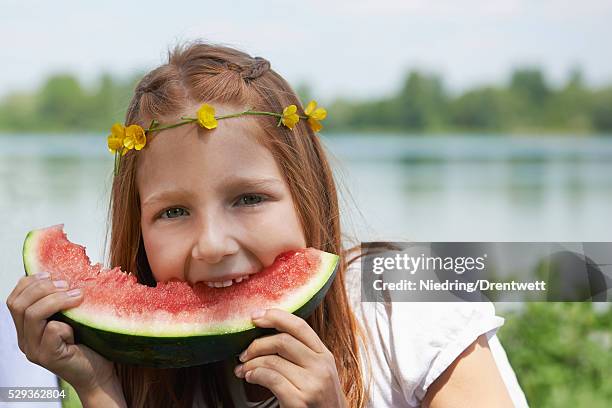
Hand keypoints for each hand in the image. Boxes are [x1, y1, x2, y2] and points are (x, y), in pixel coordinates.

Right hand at [5, 272, 122, 402]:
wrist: (98, 373)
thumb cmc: (88, 344)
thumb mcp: (71, 317)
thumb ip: (61, 302)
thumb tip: (64, 274)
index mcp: (26, 328)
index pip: (14, 299)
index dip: (30, 282)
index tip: (51, 273)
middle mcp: (25, 340)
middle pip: (18, 304)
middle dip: (43, 288)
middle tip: (67, 284)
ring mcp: (34, 350)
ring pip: (32, 314)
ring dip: (56, 300)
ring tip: (77, 296)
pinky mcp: (48, 357)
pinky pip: (52, 331)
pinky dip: (66, 324)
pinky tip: (78, 329)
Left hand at [234, 308, 346, 407]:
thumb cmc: (319, 401)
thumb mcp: (319, 372)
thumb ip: (302, 354)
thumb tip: (269, 334)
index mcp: (324, 355)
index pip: (299, 326)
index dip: (275, 316)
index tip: (256, 317)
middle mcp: (321, 366)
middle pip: (282, 340)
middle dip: (256, 345)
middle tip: (244, 353)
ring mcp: (312, 384)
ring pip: (272, 360)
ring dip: (251, 364)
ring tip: (243, 370)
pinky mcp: (300, 401)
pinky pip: (270, 378)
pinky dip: (255, 375)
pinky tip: (251, 378)